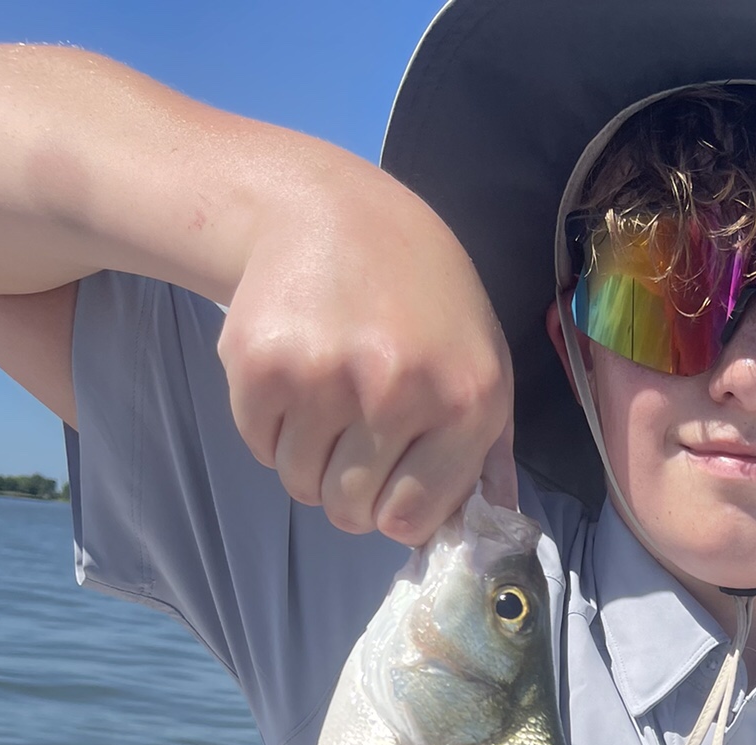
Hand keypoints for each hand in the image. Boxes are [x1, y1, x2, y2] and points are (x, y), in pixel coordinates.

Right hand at [217, 162, 514, 541]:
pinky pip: (261, 446)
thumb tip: (493, 524)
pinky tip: (295, 377)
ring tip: (326, 403)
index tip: (393, 479)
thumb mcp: (482, 359)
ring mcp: (325, 377)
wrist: (327, 209)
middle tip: (354, 439)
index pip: (411, 519)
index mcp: (465, 401)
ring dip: (309, 461)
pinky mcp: (261, 364)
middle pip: (352, 510)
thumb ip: (489, 450)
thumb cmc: (420, 294)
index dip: (397, 508)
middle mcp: (397, 392)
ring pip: (302, 484)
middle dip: (350, 491)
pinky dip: (272, 429)